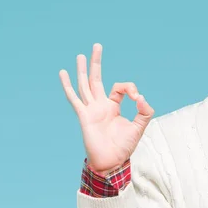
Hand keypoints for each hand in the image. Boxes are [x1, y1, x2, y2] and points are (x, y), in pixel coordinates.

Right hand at [59, 43, 154, 175]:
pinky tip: (63, 73)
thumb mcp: (139, 127)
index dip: (130, 88)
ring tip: (80, 55)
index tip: (138, 99)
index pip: (120, 88)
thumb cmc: (123, 148)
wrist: (111, 163)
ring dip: (82, 69)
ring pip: (85, 85)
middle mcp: (100, 105)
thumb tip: (142, 98)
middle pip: (97, 78)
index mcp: (113, 106)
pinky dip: (68, 86)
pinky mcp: (84, 116)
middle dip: (97, 62)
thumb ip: (145, 112)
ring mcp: (91, 109)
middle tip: (97, 45)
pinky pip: (75, 98)